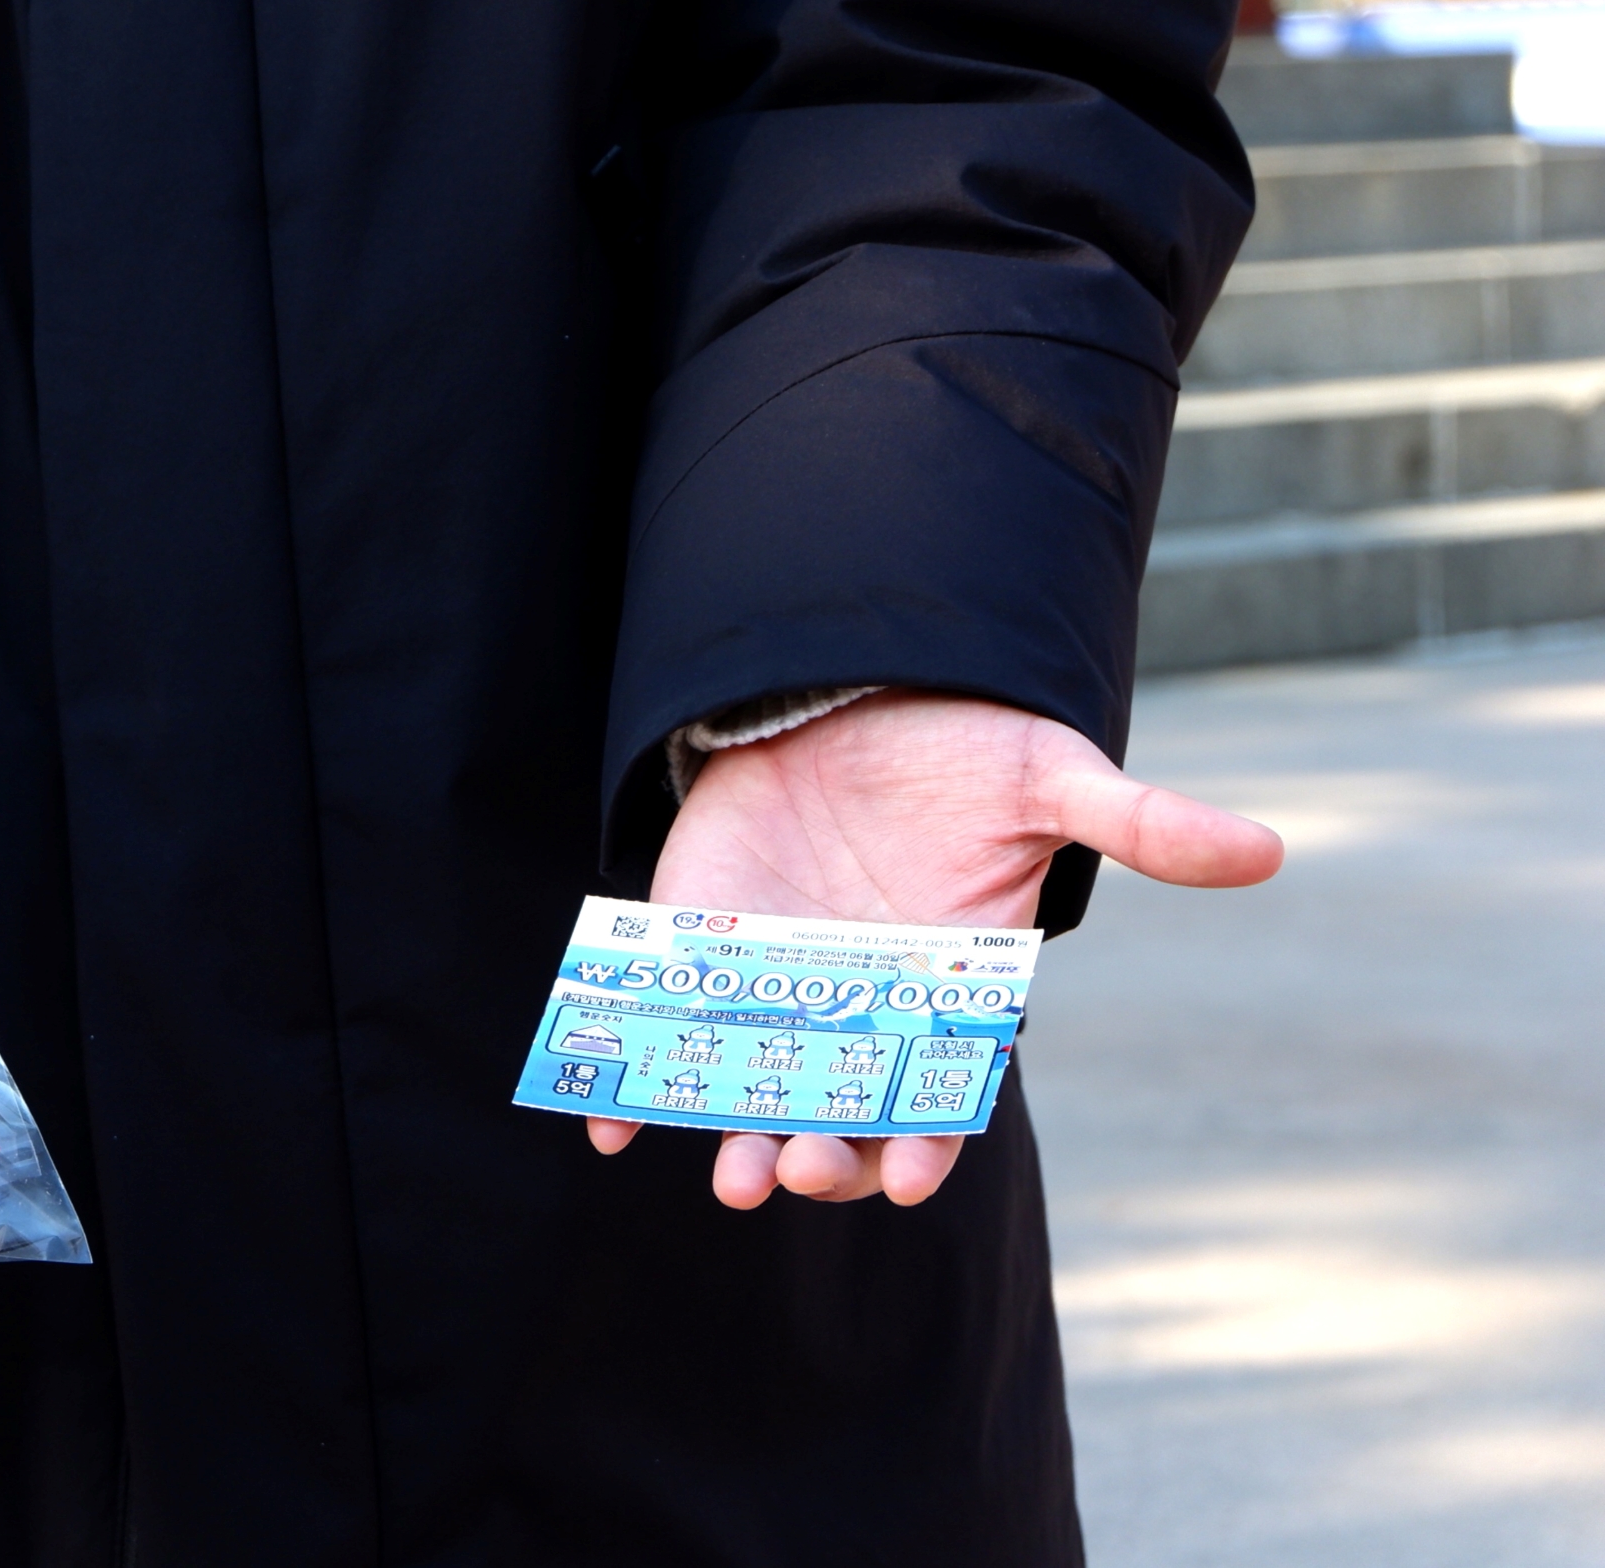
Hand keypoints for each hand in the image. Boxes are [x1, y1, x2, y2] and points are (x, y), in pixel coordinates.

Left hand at [587, 690, 1280, 1209]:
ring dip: (738, 1139)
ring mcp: (778, 988)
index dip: (923, 1141)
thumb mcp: (1050, 778)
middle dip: (823, 1155)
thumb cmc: (962, 750)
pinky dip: (631, 1083)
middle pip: (841, 1111)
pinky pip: (664, 1032)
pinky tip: (603, 1124)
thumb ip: (1140, 826)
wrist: (851, 691)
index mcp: (945, 995)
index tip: (905, 1179)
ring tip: (734, 1173)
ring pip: (754, 1090)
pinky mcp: (703, 951)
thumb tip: (1267, 849)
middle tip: (801, 1173)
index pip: (939, 1092)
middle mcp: (860, 1010)